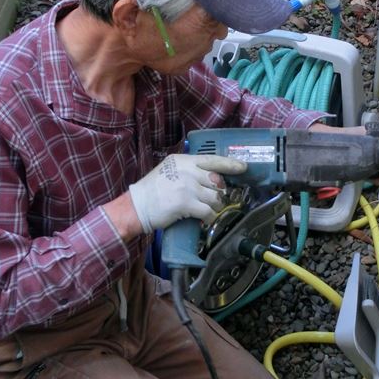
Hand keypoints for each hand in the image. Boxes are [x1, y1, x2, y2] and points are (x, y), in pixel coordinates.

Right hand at [127, 154, 246, 232]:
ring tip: (206, 210)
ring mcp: (187, 187)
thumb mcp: (169, 170)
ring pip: (215, 198)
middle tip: (213, 199)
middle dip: (218, 193)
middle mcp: (187, 171)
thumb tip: (212, 178)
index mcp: (183, 160)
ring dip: (214, 207)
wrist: (137, 206)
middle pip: (217, 181)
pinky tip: (204, 219)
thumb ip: (188, 170)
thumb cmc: (152, 190)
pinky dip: (209, 218)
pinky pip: (208, 211)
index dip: (230, 164)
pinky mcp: (186, 203)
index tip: (242, 167)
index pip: (212, 159)